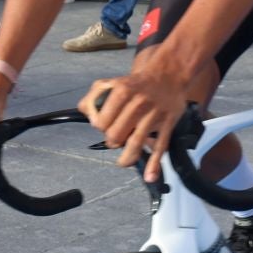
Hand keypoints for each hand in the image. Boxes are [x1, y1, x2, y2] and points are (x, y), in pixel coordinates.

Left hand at [82, 53, 189, 182]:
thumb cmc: (137, 84)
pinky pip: (160, 147)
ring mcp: (153, 115)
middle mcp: (138, 103)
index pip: (101, 122)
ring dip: (126, 158)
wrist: (168, 76)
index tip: (105, 125)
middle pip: (116, 135)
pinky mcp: (167, 124)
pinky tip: (150, 176)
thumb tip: (85, 113)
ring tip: (123, 161)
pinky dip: (154, 164)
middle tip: (117, 136)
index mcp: (122, 92)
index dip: (100, 127)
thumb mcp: (111, 83)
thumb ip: (93, 97)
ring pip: (135, 144)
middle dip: (113, 140)